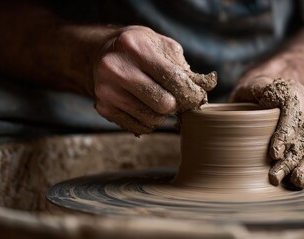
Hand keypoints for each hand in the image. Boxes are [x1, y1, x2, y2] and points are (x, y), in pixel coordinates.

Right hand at [92, 26, 216, 134]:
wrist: (98, 53)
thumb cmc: (137, 49)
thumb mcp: (160, 45)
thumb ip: (183, 66)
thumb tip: (205, 88)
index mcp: (134, 46)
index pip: (173, 79)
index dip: (191, 92)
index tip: (196, 96)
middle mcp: (116, 68)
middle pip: (164, 104)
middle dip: (175, 104)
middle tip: (175, 97)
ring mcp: (106, 90)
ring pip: (152, 120)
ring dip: (161, 115)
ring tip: (156, 99)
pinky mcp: (103, 108)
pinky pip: (139, 128)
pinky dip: (147, 121)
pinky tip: (143, 106)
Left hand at [230, 76, 303, 187]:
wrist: (267, 95)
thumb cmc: (251, 95)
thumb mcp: (245, 90)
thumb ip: (243, 95)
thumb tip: (219, 113)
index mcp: (289, 91)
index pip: (292, 107)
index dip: (286, 130)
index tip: (274, 152)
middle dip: (292, 156)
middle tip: (275, 176)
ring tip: (296, 182)